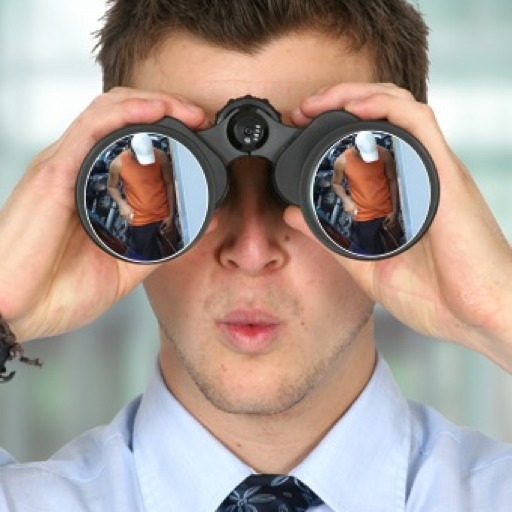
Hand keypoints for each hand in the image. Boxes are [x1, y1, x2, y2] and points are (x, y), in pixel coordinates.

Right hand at [0, 88, 209, 341]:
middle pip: (122, 117)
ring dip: (152, 104)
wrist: (16, 312)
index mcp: (94, 188)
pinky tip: (153, 112)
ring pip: (108, 112)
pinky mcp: (55, 173)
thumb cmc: (59, 289)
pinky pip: (91, 129)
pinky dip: (125, 114)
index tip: (202, 134)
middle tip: (200, 118)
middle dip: (166, 108)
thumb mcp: (127, 264)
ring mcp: (66, 167)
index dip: (167, 129)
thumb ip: (161, 242)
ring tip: (187, 111)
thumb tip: (201, 222)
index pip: (130, 141)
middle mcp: (79, 170)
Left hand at [287, 83, 511, 370]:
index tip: (300, 130)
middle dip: (336, 103)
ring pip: (397, 108)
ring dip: (355, 96)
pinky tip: (356, 107)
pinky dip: (386, 107)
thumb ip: (329, 239)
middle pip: (380, 115)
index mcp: (399, 194)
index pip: (368, 142)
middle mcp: (416, 175)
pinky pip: (418, 122)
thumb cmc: (435, 297)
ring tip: (318, 103)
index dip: (332, 128)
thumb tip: (293, 214)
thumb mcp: (365, 265)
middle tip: (302, 111)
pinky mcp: (445, 173)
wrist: (479, 316)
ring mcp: (431, 171)